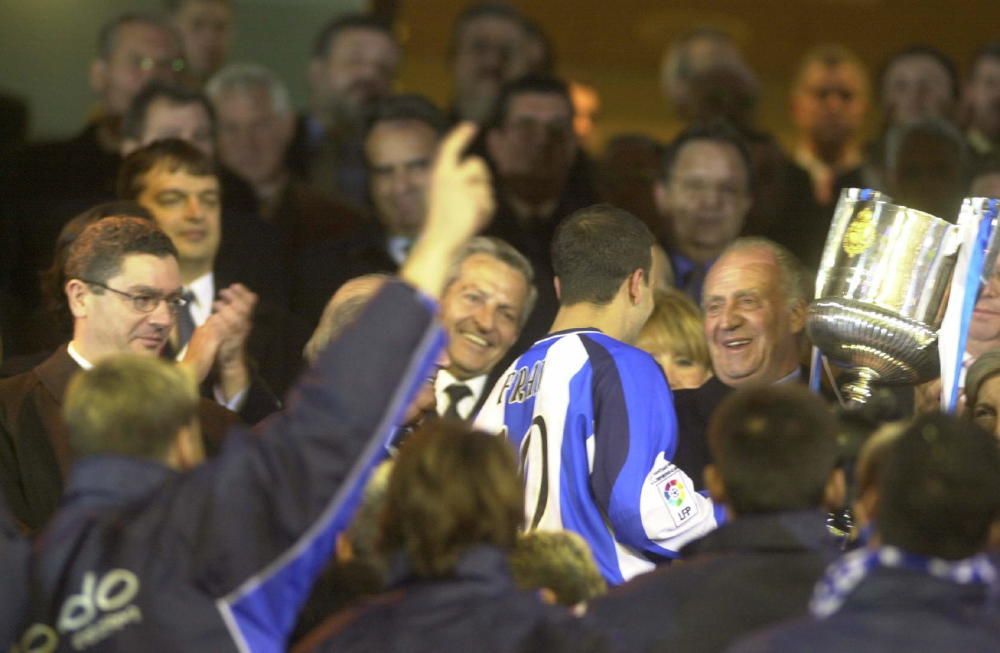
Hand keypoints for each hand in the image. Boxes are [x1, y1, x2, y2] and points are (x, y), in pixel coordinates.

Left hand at [210, 284, 255, 365]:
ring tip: (215, 304)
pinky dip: (220, 324)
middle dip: (234, 298)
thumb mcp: (234, 321)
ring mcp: (238, 335)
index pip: (249, 303)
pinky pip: (226, 333)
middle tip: (222, 291)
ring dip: (225, 310)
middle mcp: (244, 326)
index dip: (243, 293)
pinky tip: (212, 318)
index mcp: (246, 319)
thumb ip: (233, 308)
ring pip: (235, 320)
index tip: (235, 285)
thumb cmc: (230, 337)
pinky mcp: (230, 343)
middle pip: (243, 309)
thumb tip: (228, 291)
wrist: (231, 360)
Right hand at [403, 123, 493, 297]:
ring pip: (486, 186)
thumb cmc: (441, 220)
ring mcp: (462, 187)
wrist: (440, 241)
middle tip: (474, 195)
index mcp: (438, 173)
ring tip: (468, 214)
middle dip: (482, 177)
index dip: (460, 135)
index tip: (471, 126)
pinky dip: (486, 213)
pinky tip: (473, 221)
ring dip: (483, 200)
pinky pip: (490, 202)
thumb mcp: (444, 195)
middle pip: (478, 164)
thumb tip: (478, 171)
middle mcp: (449, 176)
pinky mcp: (475, 199)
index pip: (450, 148)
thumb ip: (458, 181)